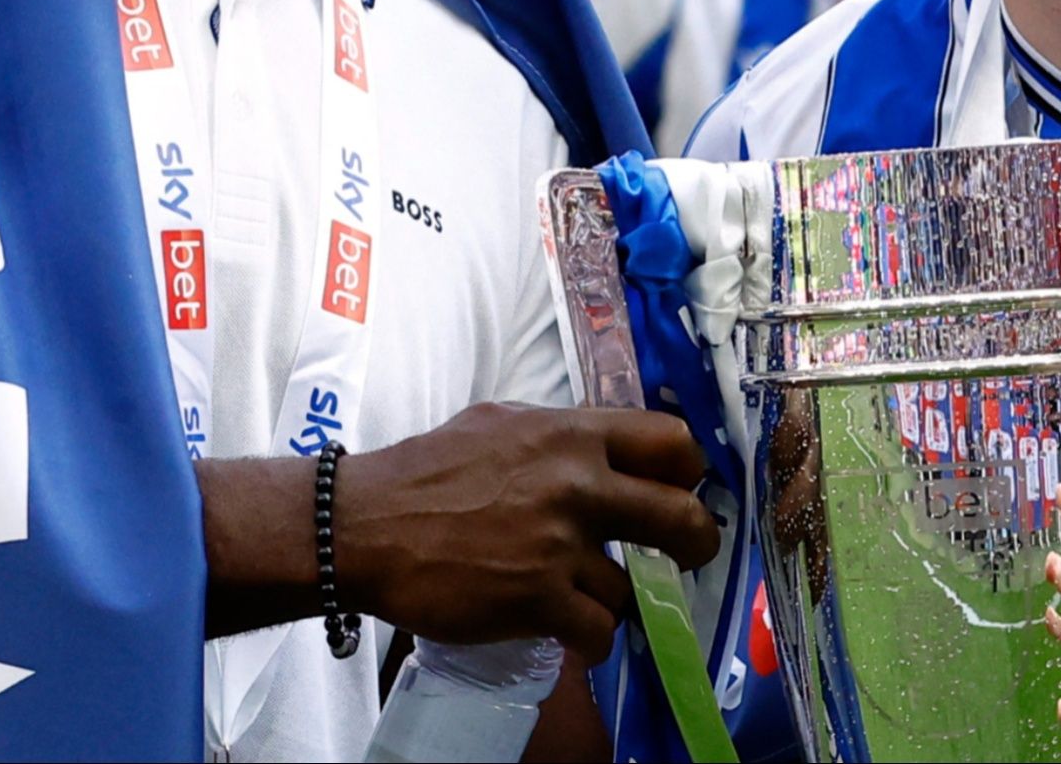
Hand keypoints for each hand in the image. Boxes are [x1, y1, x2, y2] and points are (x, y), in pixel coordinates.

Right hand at [334, 402, 720, 662]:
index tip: (683, 490)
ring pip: (633, 587)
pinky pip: (599, 630)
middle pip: (682, 518)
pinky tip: (567, 627)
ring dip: (615, 597)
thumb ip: (558, 438)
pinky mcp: (539, 601)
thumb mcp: (500, 424)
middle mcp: (577, 486)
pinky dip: (589, 636)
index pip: (672, 442)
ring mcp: (560, 547)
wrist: (363, 526)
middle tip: (687, 556)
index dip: (688, 472)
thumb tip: (602, 450)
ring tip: (583, 594)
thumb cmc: (425, 473)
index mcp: (571, 434)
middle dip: (696, 544)